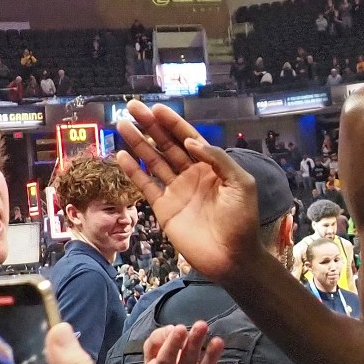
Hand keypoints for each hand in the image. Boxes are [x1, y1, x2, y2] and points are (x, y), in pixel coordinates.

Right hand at [113, 101, 264, 279]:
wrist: (232, 256)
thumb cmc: (241, 220)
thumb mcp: (240, 183)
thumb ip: (218, 159)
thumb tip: (191, 141)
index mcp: (210, 166)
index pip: (188, 138)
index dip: (172, 123)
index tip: (157, 109)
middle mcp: (191, 174)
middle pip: (166, 144)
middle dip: (150, 125)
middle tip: (132, 107)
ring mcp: (176, 191)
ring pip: (153, 161)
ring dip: (138, 143)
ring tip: (122, 125)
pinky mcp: (164, 209)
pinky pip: (146, 186)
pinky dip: (133, 171)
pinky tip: (122, 156)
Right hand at [144, 318, 236, 363]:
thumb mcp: (151, 357)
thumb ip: (156, 339)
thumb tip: (172, 329)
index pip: (165, 360)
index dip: (172, 344)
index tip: (180, 327)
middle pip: (186, 363)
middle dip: (194, 343)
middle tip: (201, 325)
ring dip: (211, 357)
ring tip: (218, 341)